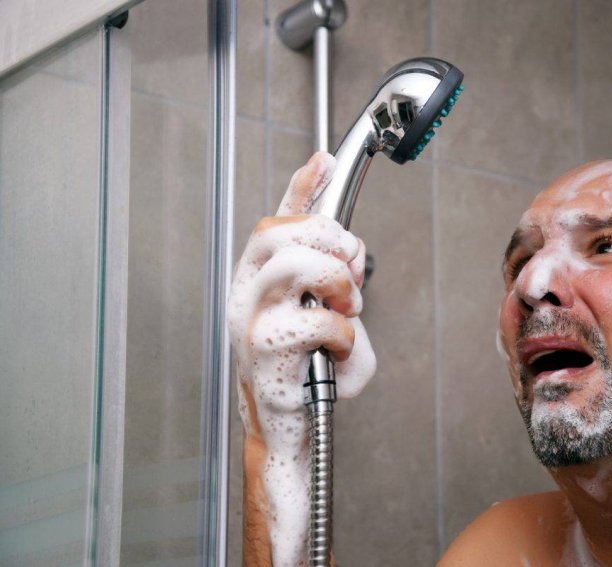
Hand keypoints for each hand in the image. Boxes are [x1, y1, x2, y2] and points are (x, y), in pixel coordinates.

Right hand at [228, 152, 376, 566]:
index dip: (303, 186)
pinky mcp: (265, 351)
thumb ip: (337, 282)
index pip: (279, 218)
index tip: (324, 160)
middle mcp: (249, 290)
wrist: (292, 425)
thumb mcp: (329, 316)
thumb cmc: (309, 370)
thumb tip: (348, 254)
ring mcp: (251, 318)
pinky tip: (339, 349)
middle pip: (287, 231)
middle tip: (353, 277)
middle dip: (336, 242)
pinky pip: (316, 321)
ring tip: (346, 309)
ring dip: (338, 283)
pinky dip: (344, 334)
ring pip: (295, 263)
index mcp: (262, 276)